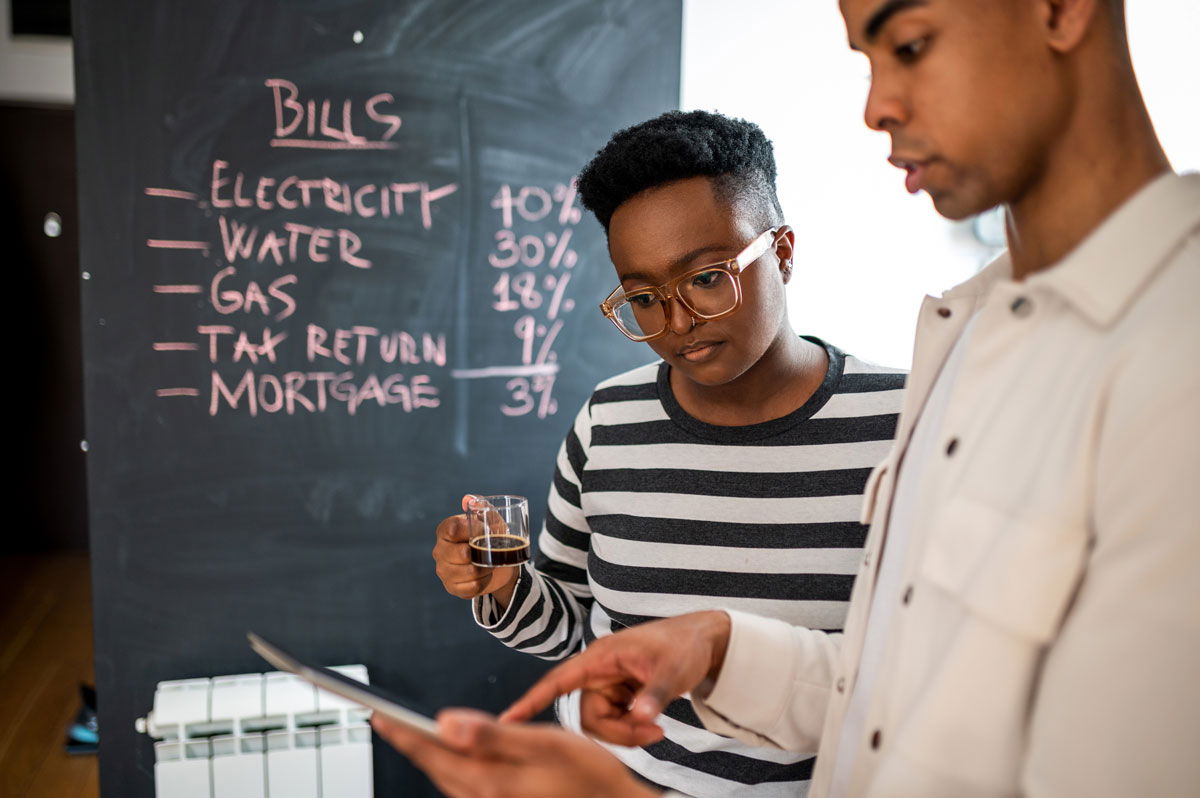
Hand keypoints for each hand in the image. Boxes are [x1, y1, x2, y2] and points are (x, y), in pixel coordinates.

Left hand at [372, 709, 659, 797]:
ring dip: (429, 756)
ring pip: (448, 779)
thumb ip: (493, 734)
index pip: (432, 752)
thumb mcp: (546, 743)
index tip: (377, 714)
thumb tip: (445, 723)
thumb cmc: (589, 775)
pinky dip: (451, 768)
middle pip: (435, 767)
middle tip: (385, 720)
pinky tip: (456, 757)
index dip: (402, 732)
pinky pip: (465, 788)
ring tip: (412, 734)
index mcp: (489, 780)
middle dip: (410, 742)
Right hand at [433, 495, 519, 603]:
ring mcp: (443, 570)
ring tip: (491, 564)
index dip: (472, 530)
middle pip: (461, 553)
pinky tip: (485, 576)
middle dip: (481, 553)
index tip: (486, 530)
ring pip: (468, 572)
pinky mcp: (451, 587)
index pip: (452, 529)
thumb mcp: (491, 520)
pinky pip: (471, 588)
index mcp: (445, 530)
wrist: (497, 564)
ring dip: (485, 569)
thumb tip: (468, 500)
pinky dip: (483, 582)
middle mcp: (439, 550)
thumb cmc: (490, 537)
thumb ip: (482, 506)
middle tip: (492, 550)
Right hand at [501, 610, 731, 746]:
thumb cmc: (683, 646)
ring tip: (657, 729)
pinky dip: (632, 730)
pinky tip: (653, 725)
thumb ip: (655, 695)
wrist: (702, 642)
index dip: (533, 699)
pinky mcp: (619, 696)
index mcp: (602, 657)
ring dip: (626, 733)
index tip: (508, 718)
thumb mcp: (673, 670)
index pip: (559, 679)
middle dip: (617, 732)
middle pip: (587, 714)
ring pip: (600, 723)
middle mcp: (599, 671)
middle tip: (653, 733)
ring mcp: (609, 685)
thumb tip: (640, 718)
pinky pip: (614, 723)